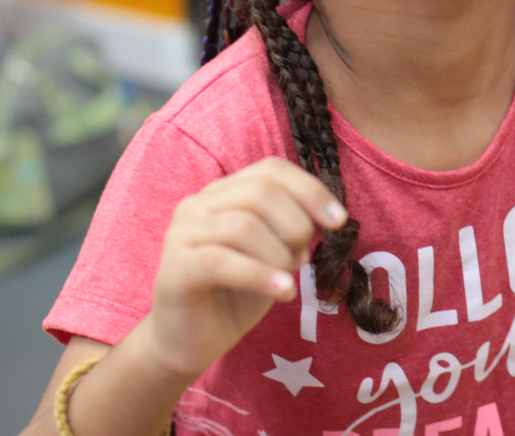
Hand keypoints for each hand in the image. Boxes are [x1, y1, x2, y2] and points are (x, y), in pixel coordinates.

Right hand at [128, 158, 346, 379]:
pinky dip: (260, 275)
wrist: (189, 343)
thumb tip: (326, 219)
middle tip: (301, 260)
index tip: (339, 221)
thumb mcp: (271, 258)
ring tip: (287, 282)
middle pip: (260, 192)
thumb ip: (290, 232)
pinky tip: (282, 292)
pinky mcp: (174, 269)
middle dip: (295, 225)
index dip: (310, 190)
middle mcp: (198, 204)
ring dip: (278, 255)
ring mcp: (182, 234)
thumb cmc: (233, 296)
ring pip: (243, 226)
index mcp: (223, 194)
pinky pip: (221, 261)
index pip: (271, 170)